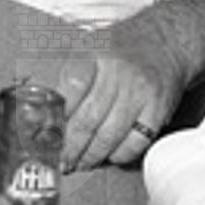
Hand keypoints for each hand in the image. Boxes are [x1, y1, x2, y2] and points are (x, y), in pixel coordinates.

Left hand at [58, 17, 184, 169]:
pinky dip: (121, 154)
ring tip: (81, 164)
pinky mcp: (158, 109)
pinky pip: (136, 141)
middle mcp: (117, 72)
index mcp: (94, 53)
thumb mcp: (90, 45)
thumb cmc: (122, 46)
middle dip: (71, 145)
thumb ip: (66, 70)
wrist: (167, 41)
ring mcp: (139, 92)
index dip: (58, 114)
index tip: (47, 133)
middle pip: (89, 117)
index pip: (71, 87)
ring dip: (92, 155)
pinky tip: (110, 157)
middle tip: (62, 160)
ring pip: (110, 134)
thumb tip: (37, 98)